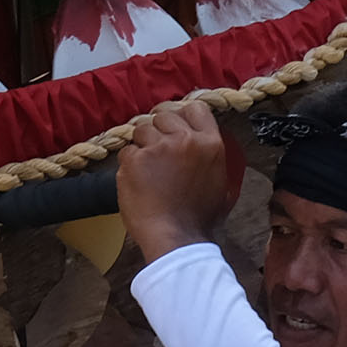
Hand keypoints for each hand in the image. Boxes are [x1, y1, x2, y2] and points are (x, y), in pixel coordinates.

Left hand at [112, 99, 238, 261]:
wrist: (176, 237)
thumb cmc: (200, 218)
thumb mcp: (220, 181)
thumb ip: (210, 156)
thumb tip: (202, 142)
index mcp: (210, 143)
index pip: (195, 108)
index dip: (182, 115)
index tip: (174, 125)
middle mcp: (185, 140)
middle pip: (164, 115)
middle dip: (158, 130)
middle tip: (157, 151)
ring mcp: (158, 147)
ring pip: (142, 129)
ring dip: (142, 145)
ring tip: (148, 170)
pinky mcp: (135, 159)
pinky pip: (126, 151)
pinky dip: (129, 164)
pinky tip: (137, 181)